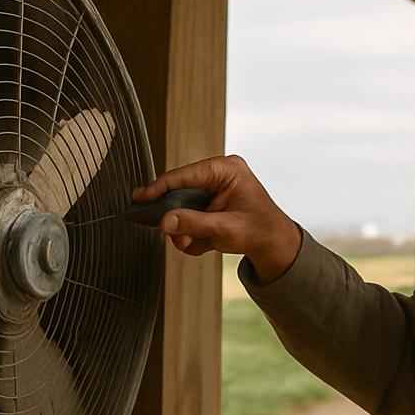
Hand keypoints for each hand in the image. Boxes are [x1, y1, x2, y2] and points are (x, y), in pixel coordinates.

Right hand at [133, 154, 300, 282]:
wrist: (273, 245)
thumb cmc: (259, 231)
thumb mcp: (225, 229)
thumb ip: (194, 224)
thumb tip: (165, 222)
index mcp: (225, 169)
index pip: (184, 175)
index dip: (159, 187)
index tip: (140, 198)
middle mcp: (218, 175)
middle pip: (180, 191)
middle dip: (175, 216)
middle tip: (168, 233)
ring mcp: (213, 189)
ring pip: (183, 206)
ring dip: (184, 228)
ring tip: (191, 243)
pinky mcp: (210, 203)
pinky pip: (190, 215)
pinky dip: (192, 232)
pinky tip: (203, 243)